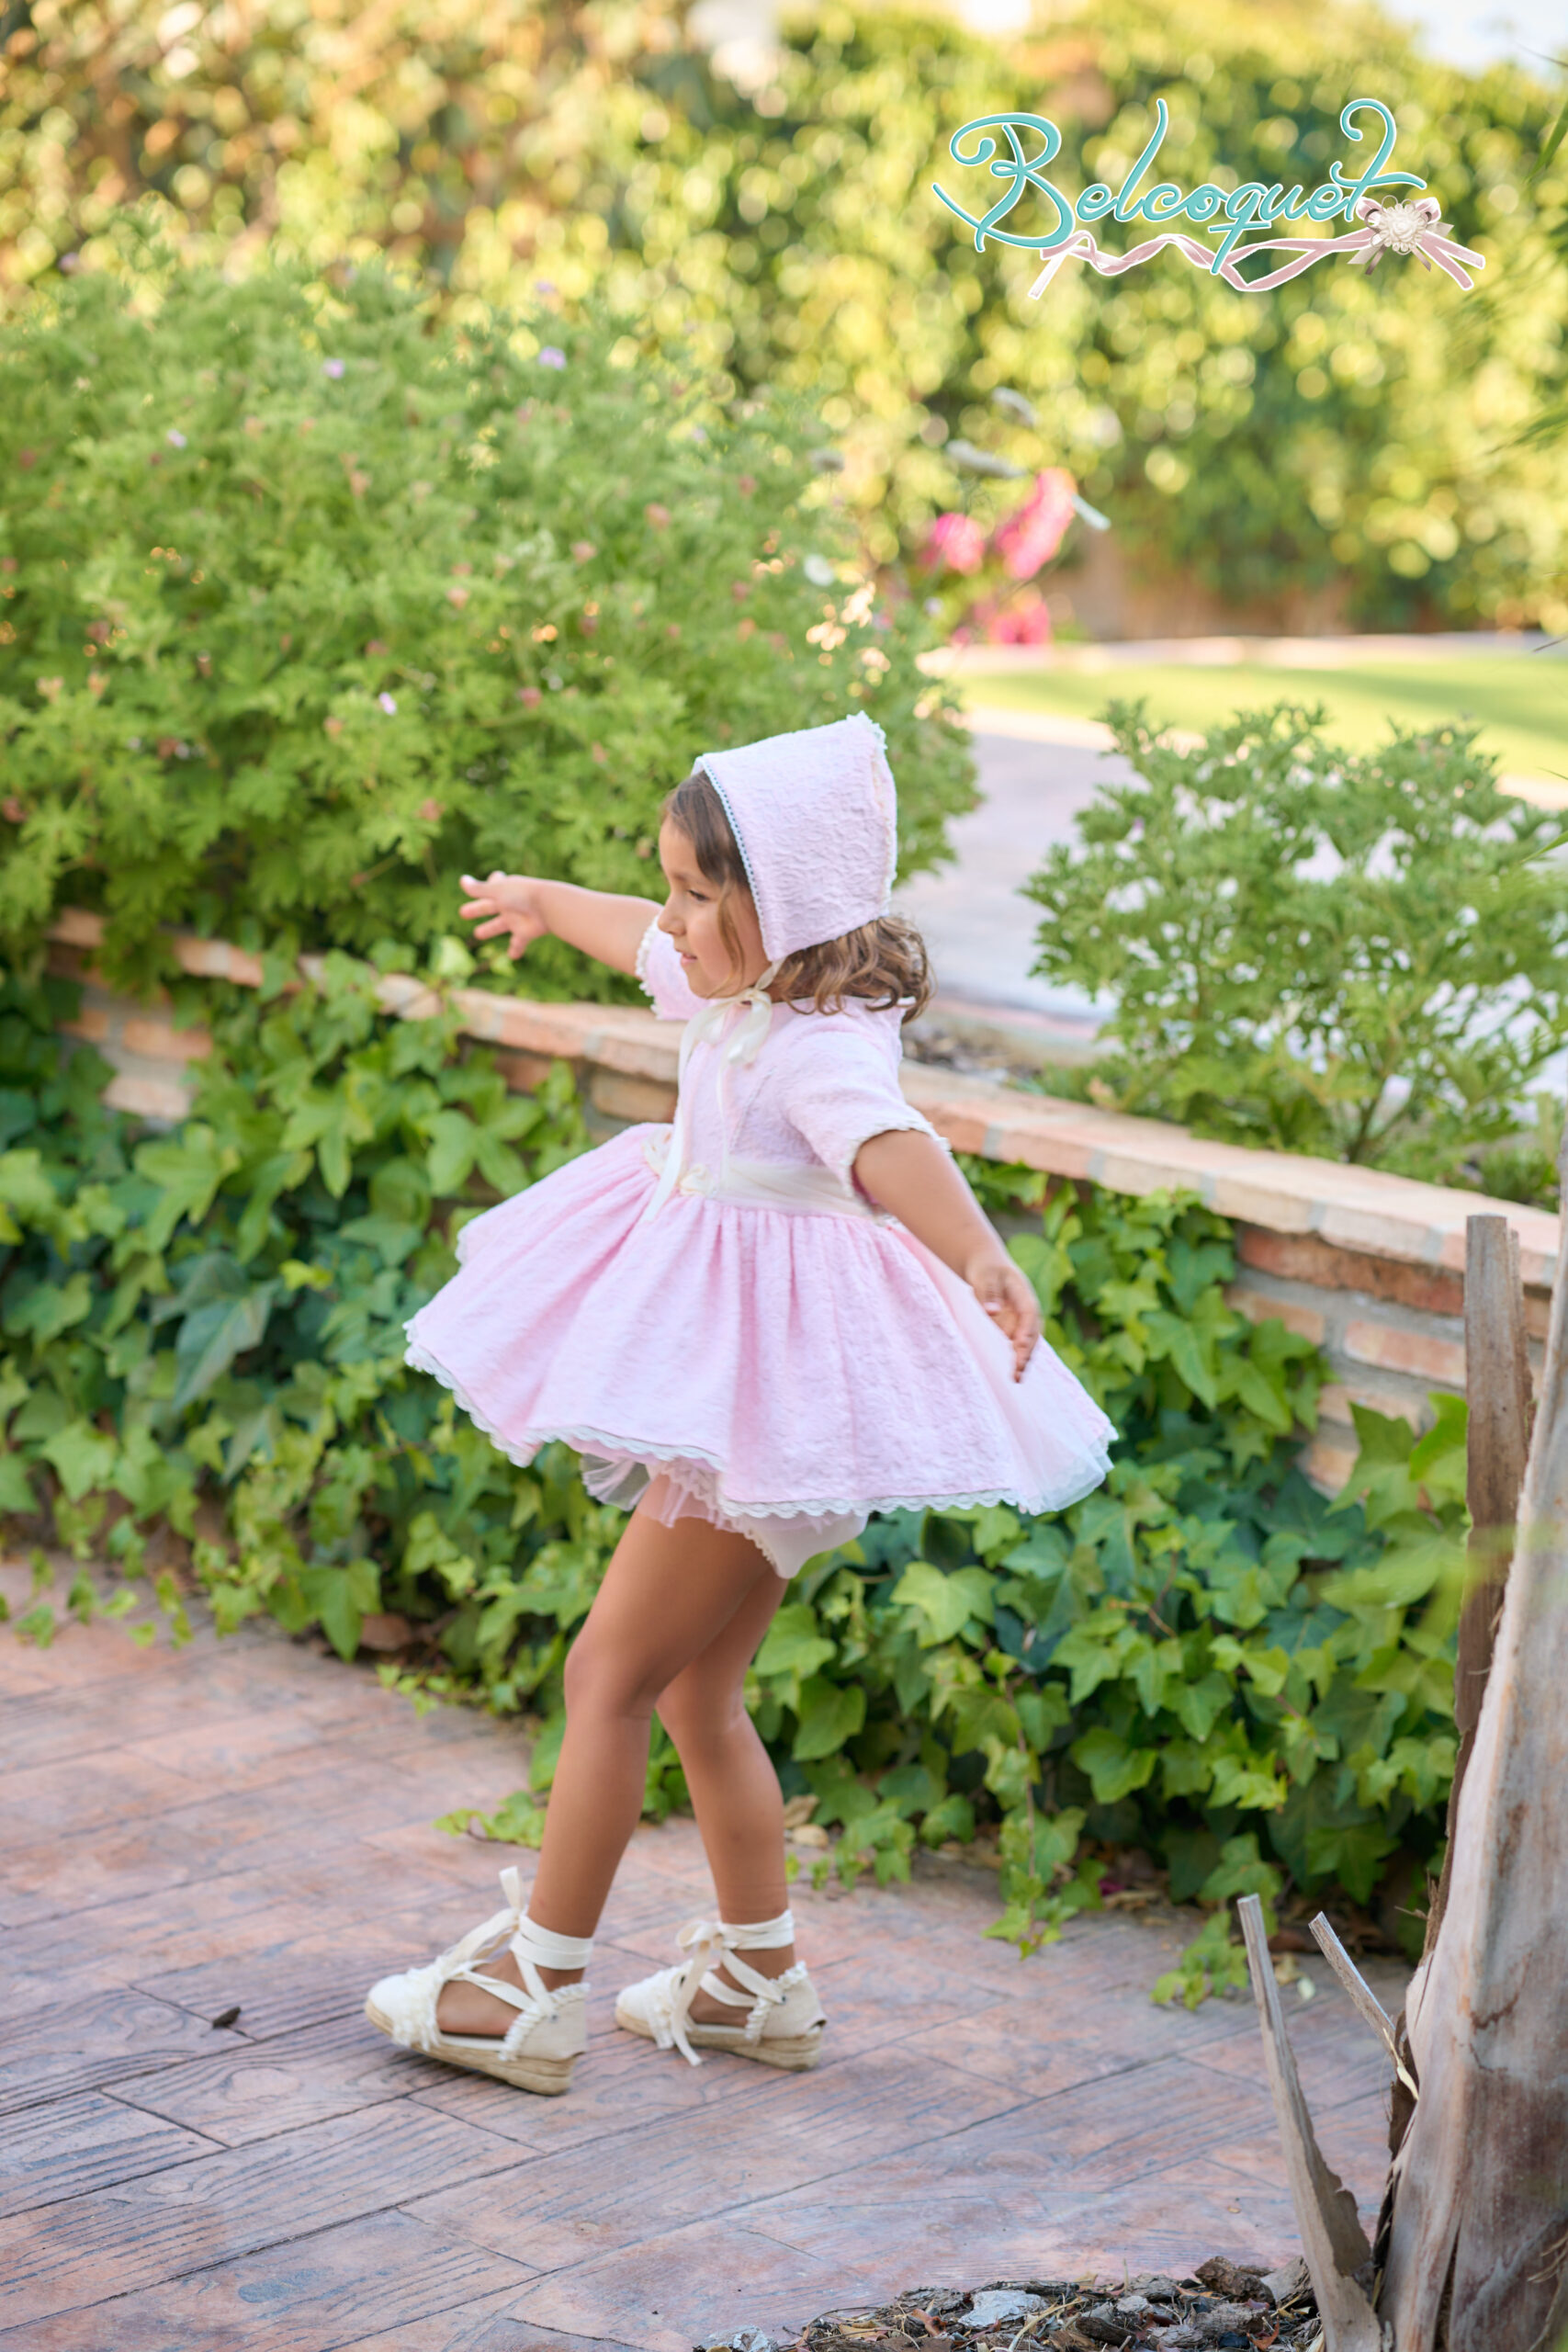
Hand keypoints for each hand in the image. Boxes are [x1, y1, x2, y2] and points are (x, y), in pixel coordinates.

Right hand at [459, 872, 548, 959]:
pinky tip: (513, 956)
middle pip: (490, 907)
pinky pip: (520, 943)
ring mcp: (517, 919)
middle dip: (477, 909)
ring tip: (478, 934)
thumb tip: (462, 880)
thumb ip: (478, 889)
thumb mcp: (496, 891)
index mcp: (504, 890)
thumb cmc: (521, 896)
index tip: (490, 880)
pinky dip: (516, 950)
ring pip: (500, 925)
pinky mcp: (525, 933)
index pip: (495, 883)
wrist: (548, 908)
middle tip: (463, 913)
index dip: (490, 882)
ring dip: (490, 929)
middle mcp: (510, 904)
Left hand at [966, 1250, 1040, 1380]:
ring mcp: (1021, 1320)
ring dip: (1024, 1359)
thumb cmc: (986, 1269)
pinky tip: (1015, 1375)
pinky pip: (1018, 1345)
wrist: (988, 1266)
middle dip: (1026, 1351)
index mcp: (1023, 1294)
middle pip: (1032, 1332)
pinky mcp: (1014, 1327)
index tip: (1019, 1344)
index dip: (1026, 1329)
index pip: (1028, 1313)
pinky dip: (1017, 1359)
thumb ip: (989, 1293)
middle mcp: (1027, 1310)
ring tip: (1017, 1378)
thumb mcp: (985, 1276)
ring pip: (1027, 1342)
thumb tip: (992, 1312)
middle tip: (1018, 1369)